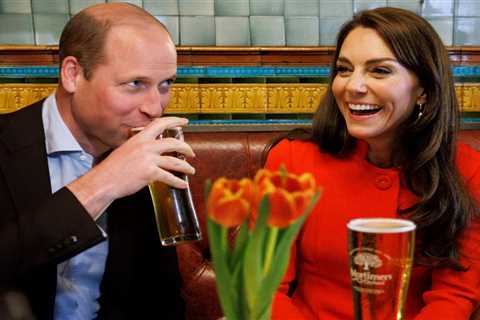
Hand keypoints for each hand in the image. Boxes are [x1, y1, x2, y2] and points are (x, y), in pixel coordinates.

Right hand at [67, 117, 195, 217]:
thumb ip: (139, 147)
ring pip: (174, 161)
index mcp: (139, 138)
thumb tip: (151, 149)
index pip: (160, 123)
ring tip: (191, 170)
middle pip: (173, 142)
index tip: (184, 121)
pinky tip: (182, 184)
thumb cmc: (112, 169)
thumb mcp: (125, 150)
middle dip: (186, 147)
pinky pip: (169, 177)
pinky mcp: (150, 173)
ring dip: (185, 167)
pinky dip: (178, 182)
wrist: (104, 181)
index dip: (175, 121)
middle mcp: (145, 146)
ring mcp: (148, 159)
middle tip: (192, 152)